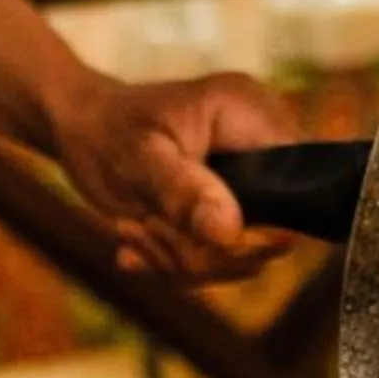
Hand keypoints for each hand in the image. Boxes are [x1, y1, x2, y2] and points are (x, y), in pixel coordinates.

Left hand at [51, 73, 307, 282]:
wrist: (79, 129)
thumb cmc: (106, 130)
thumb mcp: (139, 160)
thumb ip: (185, 194)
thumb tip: (231, 234)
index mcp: (253, 117)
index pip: (300, 186)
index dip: (259, 227)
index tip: (197, 233)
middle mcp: (262, 148)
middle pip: (273, 234)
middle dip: (203, 250)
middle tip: (146, 228)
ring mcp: (248, 183)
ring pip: (242, 257)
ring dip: (181, 258)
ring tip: (133, 228)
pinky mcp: (228, 209)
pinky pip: (218, 260)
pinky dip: (174, 260)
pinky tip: (136, 239)